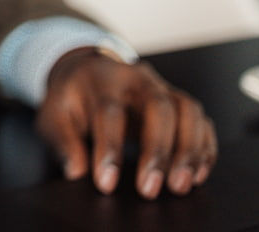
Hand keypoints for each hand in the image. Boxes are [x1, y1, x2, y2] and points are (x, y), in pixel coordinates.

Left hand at [36, 48, 216, 198]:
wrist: (87, 71)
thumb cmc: (71, 98)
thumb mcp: (53, 113)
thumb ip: (63, 140)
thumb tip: (76, 171)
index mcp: (101, 81)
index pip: (109, 113)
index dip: (109, 149)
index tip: (106, 183)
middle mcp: (136, 79)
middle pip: (158, 107)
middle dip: (157, 150)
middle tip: (149, 189)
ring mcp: (162, 87)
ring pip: (188, 110)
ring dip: (188, 150)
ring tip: (180, 185)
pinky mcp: (179, 100)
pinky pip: (201, 120)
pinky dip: (204, 147)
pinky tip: (197, 174)